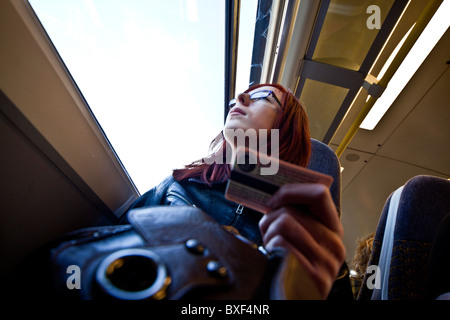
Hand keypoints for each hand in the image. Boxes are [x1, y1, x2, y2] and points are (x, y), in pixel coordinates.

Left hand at [259, 183, 345, 298]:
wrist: (295, 298)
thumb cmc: (294, 266)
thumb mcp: (303, 239)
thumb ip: (295, 217)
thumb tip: (274, 194)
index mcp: (333, 230)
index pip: (319, 194)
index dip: (292, 191)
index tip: (274, 199)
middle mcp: (335, 245)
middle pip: (290, 210)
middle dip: (270, 219)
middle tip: (269, 233)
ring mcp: (326, 262)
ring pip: (283, 223)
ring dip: (268, 235)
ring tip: (273, 248)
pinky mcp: (313, 276)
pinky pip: (281, 244)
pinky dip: (271, 249)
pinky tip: (276, 260)